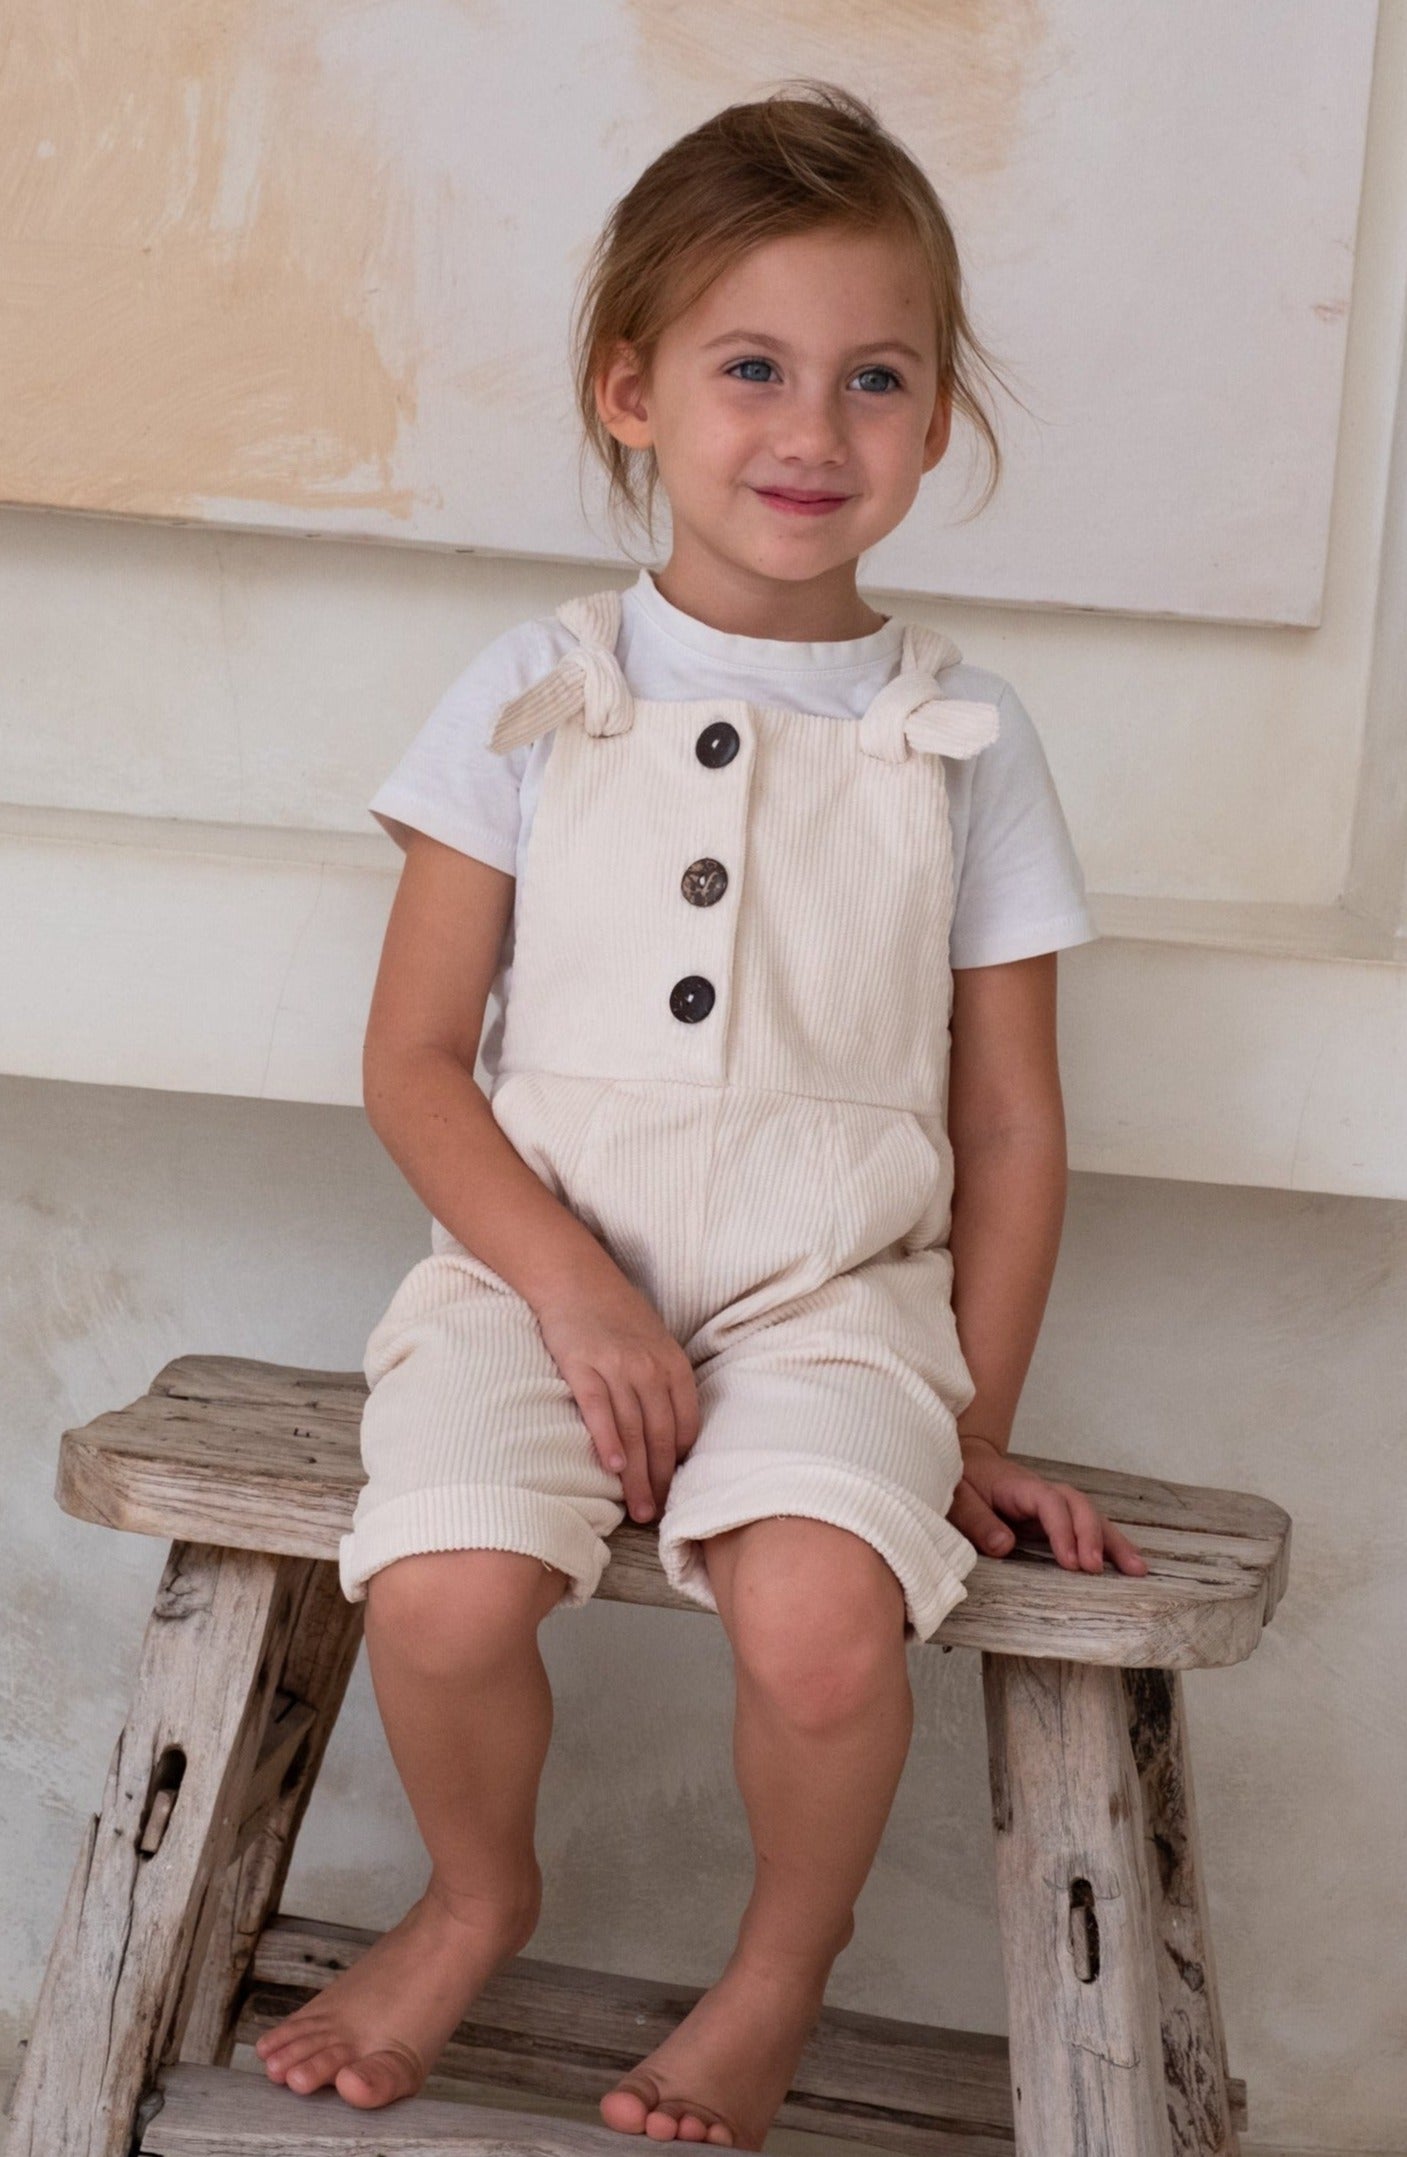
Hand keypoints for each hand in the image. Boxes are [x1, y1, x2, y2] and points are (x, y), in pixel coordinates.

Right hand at [535, 1271, 698, 1525]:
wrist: (576, 1279)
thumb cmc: (616, 1316)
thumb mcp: (654, 1345)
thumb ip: (664, 1384)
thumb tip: (670, 1437)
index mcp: (673, 1365)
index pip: (685, 1424)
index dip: (681, 1463)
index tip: (675, 1492)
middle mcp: (649, 1368)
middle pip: (661, 1435)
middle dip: (661, 1480)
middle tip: (657, 1515)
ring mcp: (617, 1367)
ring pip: (633, 1430)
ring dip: (638, 1475)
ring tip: (639, 1509)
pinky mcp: (583, 1366)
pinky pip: (599, 1409)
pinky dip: (608, 1440)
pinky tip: (613, 1467)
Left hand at [949, 1434, 1149, 1575]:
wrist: (967, 1464)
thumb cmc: (962, 1482)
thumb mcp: (958, 1499)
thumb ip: (977, 1521)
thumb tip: (1004, 1546)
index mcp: (1020, 1487)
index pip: (1049, 1503)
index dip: (1062, 1531)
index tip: (1070, 1562)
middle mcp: (1044, 1493)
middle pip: (1079, 1506)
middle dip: (1092, 1536)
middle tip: (1096, 1569)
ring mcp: (1053, 1505)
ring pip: (1090, 1517)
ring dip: (1113, 1542)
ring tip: (1137, 1570)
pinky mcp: (1055, 1519)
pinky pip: (1086, 1529)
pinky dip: (1107, 1545)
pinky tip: (1126, 1565)